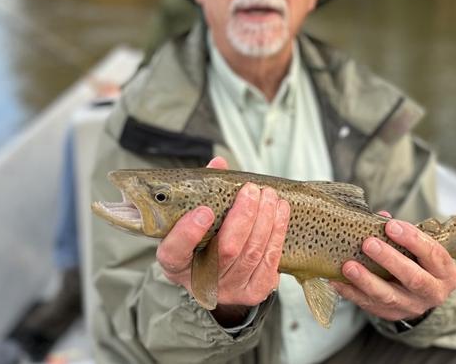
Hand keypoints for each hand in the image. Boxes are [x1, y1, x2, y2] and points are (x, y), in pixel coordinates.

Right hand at [155, 156, 290, 324]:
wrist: (217, 277)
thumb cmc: (203, 241)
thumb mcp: (192, 220)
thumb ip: (203, 192)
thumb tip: (219, 163)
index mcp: (175, 263)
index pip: (175, 252)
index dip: (189, 233)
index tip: (204, 211)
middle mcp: (199, 281)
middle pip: (226, 251)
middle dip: (244, 216)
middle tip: (252, 190)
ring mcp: (228, 290)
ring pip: (252, 254)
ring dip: (266, 220)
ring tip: (270, 196)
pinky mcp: (253, 292)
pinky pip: (270, 262)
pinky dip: (277, 233)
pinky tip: (280, 212)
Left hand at [331, 217, 455, 321]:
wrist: (422, 294)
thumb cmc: (420, 262)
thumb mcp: (422, 248)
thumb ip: (403, 232)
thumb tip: (380, 216)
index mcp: (445, 273)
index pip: (433, 254)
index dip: (412, 239)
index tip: (391, 226)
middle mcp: (433, 293)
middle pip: (413, 278)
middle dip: (389, 260)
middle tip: (368, 243)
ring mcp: (411, 307)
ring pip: (388, 296)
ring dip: (366, 280)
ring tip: (348, 266)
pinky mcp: (391, 315)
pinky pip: (369, 305)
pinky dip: (351, 292)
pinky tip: (337, 280)